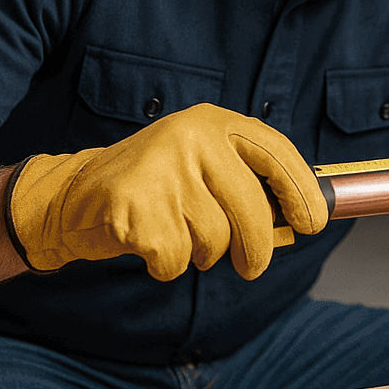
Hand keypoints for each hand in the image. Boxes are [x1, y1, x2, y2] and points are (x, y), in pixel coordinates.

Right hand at [7, 103, 326, 280]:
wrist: (74, 196)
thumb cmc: (154, 187)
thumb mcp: (203, 169)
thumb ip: (248, 186)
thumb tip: (306, 218)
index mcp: (213, 123)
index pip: (275, 151)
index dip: (301, 190)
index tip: (314, 222)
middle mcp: (189, 137)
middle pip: (251, 208)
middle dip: (257, 247)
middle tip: (252, 265)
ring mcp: (160, 169)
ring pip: (214, 238)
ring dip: (201, 253)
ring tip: (176, 233)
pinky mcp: (134, 206)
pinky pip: (177, 257)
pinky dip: (167, 265)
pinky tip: (148, 244)